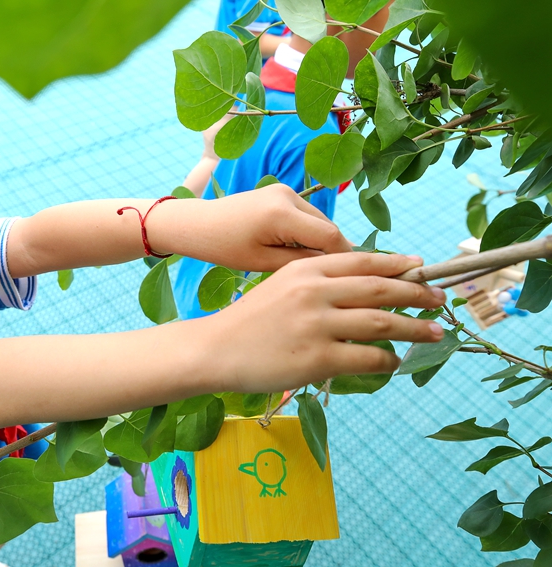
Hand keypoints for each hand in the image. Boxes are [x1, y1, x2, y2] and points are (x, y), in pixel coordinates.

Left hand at [152, 184, 352, 271]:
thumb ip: (299, 263)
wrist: (199, 223)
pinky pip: (306, 214)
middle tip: (335, 278)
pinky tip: (298, 250)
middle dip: (333, 250)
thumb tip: (334, 265)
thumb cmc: (225, 248)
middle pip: (327, 226)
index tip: (352, 279)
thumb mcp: (263, 262)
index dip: (344, 257)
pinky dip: (308, 231)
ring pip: (318, 220)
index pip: (330, 235)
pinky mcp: (281, 191)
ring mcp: (285, 190)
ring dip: (320, 241)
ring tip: (312, 267)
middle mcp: (288, 195)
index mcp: (282, 214)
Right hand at [202, 252, 445, 392]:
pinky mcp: (317, 359)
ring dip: (413, 328)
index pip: (364, 262)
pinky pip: (366, 359)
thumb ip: (317, 281)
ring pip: (381, 323)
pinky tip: (393, 362)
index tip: (421, 269)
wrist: (215, 349)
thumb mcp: (280, 285)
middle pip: (380, 289)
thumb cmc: (249, 320)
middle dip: (417, 294)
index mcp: (306, 270)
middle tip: (440, 300)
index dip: (398, 264)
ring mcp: (317, 325)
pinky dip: (386, 360)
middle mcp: (314, 292)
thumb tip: (364, 286)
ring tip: (434, 333)